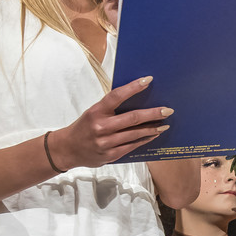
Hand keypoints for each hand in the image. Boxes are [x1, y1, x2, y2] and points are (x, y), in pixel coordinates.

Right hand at [46, 75, 171, 170]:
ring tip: (165, 123)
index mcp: (96, 111)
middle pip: (132, 118)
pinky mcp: (111, 155)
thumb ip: (111, 108)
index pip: (116, 96)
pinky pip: (132, 146)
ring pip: (135, 134)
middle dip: (153, 113)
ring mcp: (106, 142)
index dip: (133, 87)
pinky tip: (154, 134)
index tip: (148, 80)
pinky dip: (145, 139)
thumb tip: (137, 99)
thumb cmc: (84, 127)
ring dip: (153, 128)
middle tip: (168, 110)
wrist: (67, 149)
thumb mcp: (93, 113)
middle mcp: (101, 127)